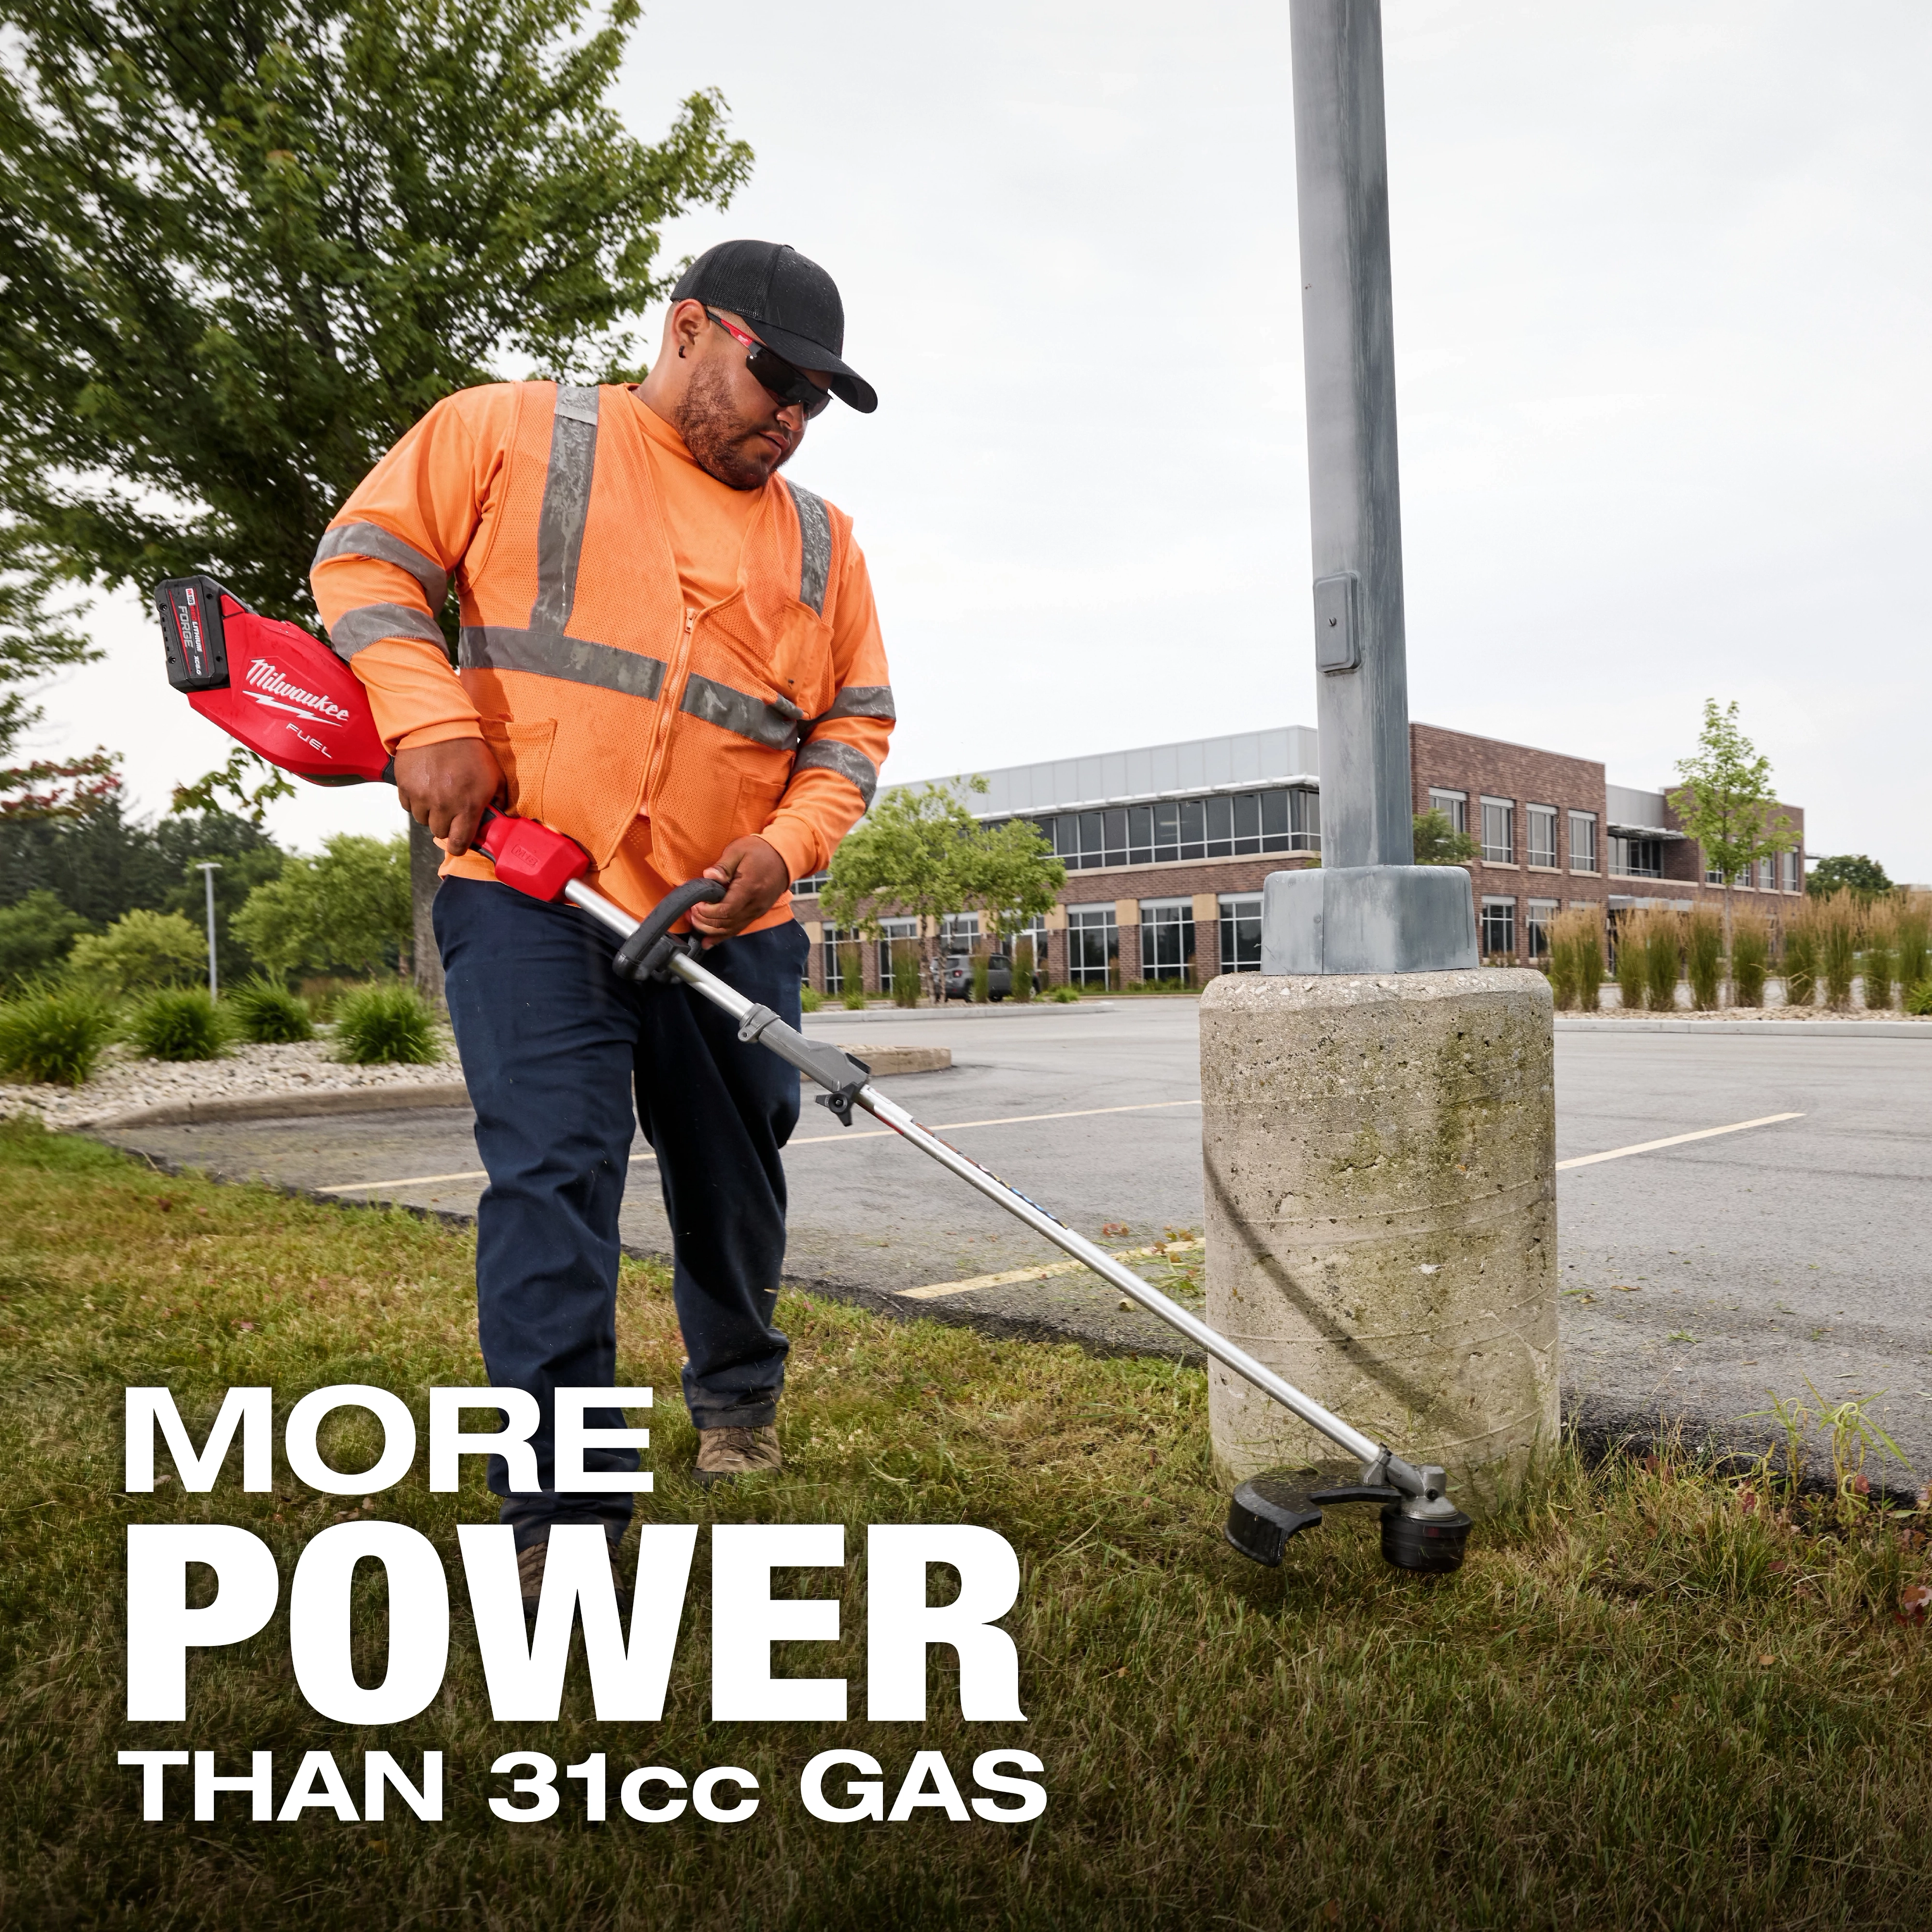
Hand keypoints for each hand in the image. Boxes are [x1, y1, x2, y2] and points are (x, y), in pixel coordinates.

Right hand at [393, 738, 504, 856]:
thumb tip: (502, 817)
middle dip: (446, 824)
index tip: (460, 842)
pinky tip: (425, 785)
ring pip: (423, 819)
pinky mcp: (404, 787)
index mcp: (467, 806)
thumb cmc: (471, 752)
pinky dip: (415, 800)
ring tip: (438, 793)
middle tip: (451, 809)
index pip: (459, 843)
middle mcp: (443, 806)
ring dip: (430, 812)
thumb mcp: (494, 777)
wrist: (441, 726)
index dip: (459, 846)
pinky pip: (408, 805)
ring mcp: (421, 797)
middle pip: (439, 832)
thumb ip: (499, 801)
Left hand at [691, 835, 790, 943]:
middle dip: (704, 921)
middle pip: (726, 923)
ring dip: (710, 929)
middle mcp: (754, 905)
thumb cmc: (760, 852)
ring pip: (730, 930)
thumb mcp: (739, 850)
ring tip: (695, 921)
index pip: (725, 910)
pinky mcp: (756, 914)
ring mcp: (757, 911)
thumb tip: (709, 876)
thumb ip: (723, 866)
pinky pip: (737, 929)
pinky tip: (708, 941)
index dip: (707, 911)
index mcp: (749, 889)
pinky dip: (721, 937)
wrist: (784, 857)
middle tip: (691, 912)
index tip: (695, 904)